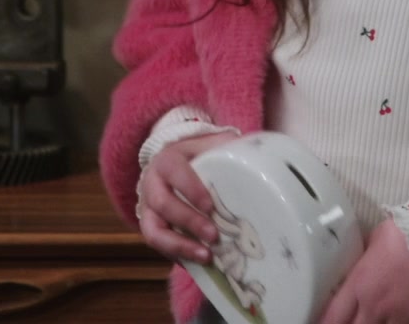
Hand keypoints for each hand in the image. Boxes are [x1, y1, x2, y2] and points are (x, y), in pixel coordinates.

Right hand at [136, 131, 238, 263]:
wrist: (174, 165)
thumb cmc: (198, 156)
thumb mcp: (211, 145)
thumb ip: (228, 146)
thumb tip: (261, 154)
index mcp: (166, 160)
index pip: (173, 171)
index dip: (190, 189)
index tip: (210, 206)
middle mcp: (151, 184)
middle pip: (163, 204)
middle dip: (189, 221)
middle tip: (213, 236)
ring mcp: (148, 209)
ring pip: (153, 231)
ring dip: (179, 245)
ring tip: (206, 257)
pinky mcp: (151, 228)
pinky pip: (158, 246)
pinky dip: (178, 256)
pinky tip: (200, 264)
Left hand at [316, 219, 408, 323]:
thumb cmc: (408, 235)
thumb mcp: (376, 240)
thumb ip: (364, 256)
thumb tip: (360, 259)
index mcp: (359, 286)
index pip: (332, 317)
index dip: (324, 322)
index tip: (322, 321)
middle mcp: (375, 308)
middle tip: (345, 321)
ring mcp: (399, 318)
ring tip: (373, 319)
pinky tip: (395, 320)